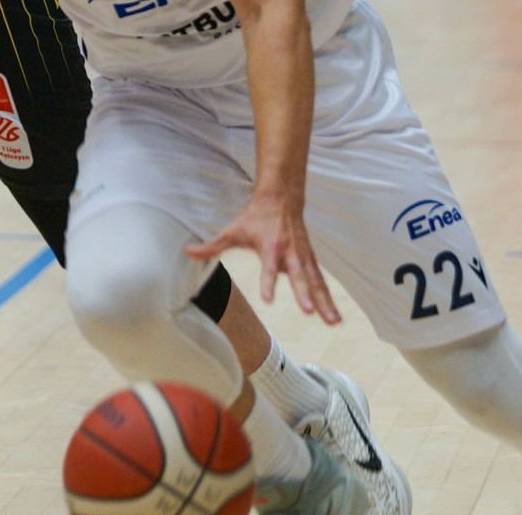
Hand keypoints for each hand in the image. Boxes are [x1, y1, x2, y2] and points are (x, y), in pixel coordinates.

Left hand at [185, 191, 340, 323]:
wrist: (282, 198)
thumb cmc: (255, 218)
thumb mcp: (232, 230)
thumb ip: (212, 246)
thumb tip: (187, 253)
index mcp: (270, 247)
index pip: (268, 268)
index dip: (268, 283)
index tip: (268, 300)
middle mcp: (290, 254)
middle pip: (299, 277)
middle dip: (305, 294)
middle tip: (309, 311)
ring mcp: (303, 258)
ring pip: (316, 283)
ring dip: (325, 302)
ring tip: (333, 322)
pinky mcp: (310, 261)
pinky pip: (321, 283)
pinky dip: (328, 299)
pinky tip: (334, 317)